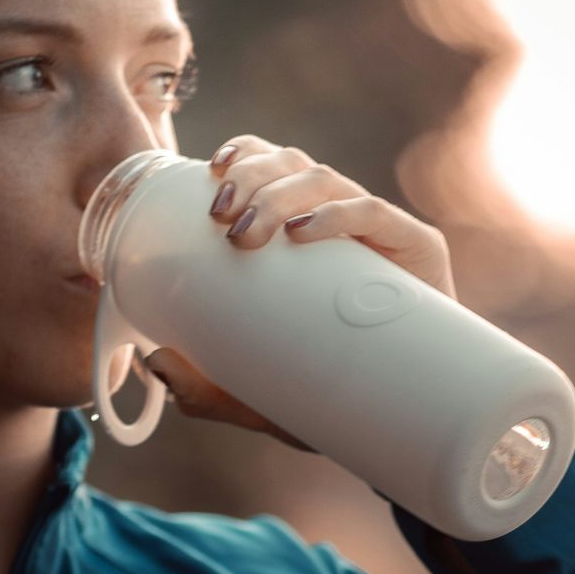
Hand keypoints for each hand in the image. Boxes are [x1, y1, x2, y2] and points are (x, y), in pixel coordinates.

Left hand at [141, 135, 457, 454]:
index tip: (212, 171)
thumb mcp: (261, 398)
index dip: (245, 153)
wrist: (414, 420)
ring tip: (249, 233)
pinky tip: (305, 232)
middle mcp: (342, 222)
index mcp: (308, 233)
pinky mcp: (418, 250)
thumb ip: (208, 389)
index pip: (276, 165)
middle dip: (252, 178)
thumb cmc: (336, 395)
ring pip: (325, 180)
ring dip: (280, 194)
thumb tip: (156, 360)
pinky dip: (336, 214)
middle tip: (222, 219)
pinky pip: (374, 214)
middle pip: (293, 165)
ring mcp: (380, 234)